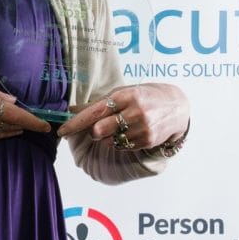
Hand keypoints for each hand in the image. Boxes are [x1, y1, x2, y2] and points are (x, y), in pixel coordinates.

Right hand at [0, 84, 50, 147]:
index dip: (32, 121)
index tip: (45, 125)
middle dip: (24, 124)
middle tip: (36, 124)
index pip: (15, 113)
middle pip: (10, 124)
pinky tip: (3, 131)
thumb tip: (12, 101)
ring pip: (1, 132)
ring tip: (20, 126)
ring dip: (12, 129)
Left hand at [56, 83, 188, 151]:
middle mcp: (134, 111)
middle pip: (98, 130)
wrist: (175, 106)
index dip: (75, 123)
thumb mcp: (122, 93)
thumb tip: (72, 109)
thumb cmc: (143, 97)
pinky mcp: (148, 140)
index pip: (94, 112)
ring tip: (122, 126)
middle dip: (94, 131)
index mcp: (124, 96)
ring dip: (109, 137)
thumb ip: (98, 103)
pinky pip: (123, 146)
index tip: (62, 131)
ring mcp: (142, 127)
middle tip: (100, 127)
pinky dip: (121, 141)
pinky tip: (132, 131)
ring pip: (110, 141)